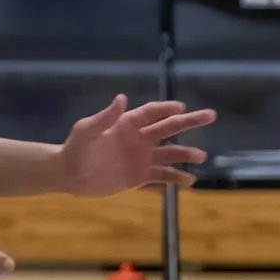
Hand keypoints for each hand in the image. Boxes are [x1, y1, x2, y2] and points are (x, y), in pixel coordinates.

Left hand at [54, 94, 215, 195]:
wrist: (69, 175)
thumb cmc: (75, 149)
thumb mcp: (85, 132)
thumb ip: (104, 118)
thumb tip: (122, 98)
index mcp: (127, 124)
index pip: (152, 113)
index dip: (166, 109)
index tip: (181, 108)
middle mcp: (139, 139)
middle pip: (169, 128)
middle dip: (190, 122)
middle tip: (211, 116)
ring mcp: (142, 158)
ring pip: (170, 154)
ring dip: (186, 154)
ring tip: (201, 157)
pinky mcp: (140, 177)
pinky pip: (162, 177)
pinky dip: (176, 179)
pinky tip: (190, 181)